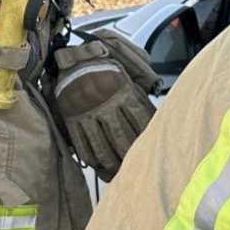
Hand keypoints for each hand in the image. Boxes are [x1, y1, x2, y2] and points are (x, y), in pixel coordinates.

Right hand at [51, 31, 159, 180]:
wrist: (76, 57)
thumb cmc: (108, 62)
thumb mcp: (131, 67)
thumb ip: (144, 82)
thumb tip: (157, 94)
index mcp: (123, 92)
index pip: (140, 119)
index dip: (147, 135)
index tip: (153, 146)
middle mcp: (106, 106)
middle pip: (122, 137)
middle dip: (130, 154)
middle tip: (138, 167)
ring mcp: (88, 115)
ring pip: (102, 145)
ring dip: (112, 161)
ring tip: (119, 171)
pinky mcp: (72, 120)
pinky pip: (82, 143)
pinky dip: (90, 157)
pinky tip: (98, 166)